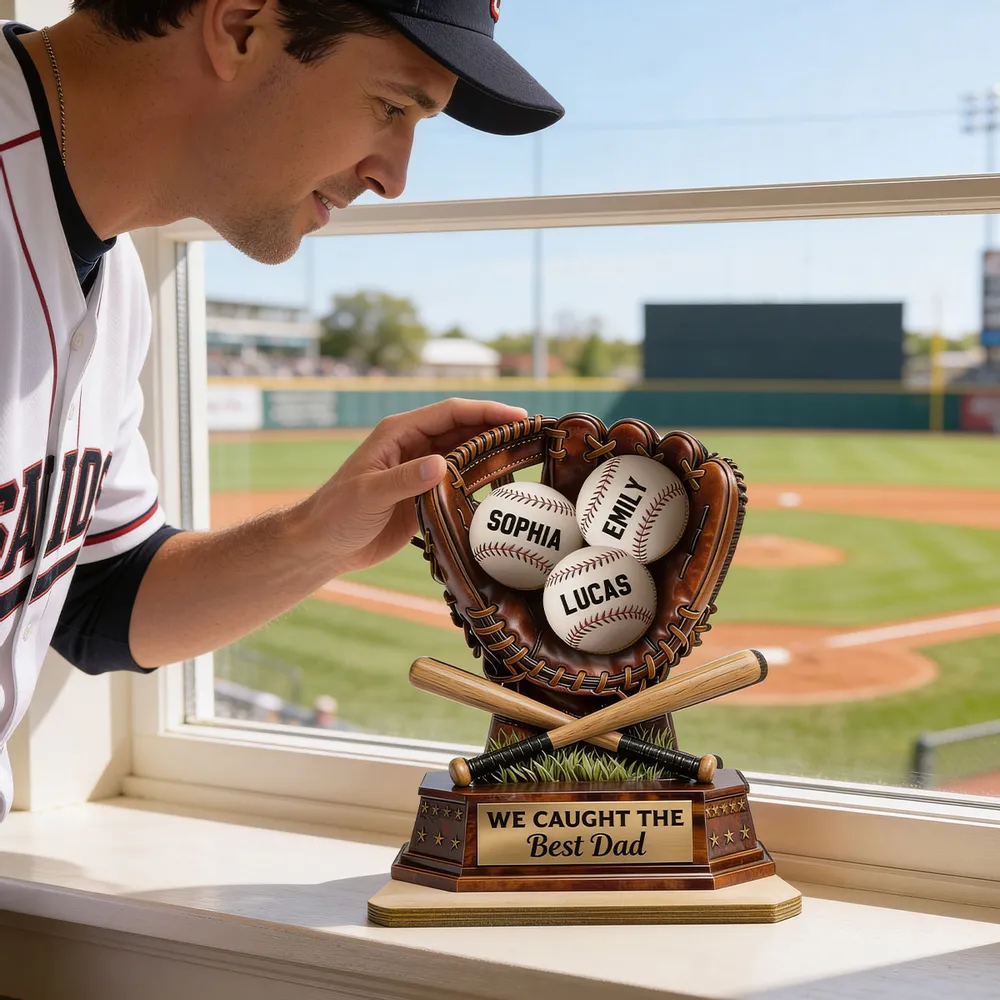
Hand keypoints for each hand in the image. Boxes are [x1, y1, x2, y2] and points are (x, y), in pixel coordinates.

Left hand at [297, 398, 527, 575]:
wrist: (324, 545)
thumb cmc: (337, 514)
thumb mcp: (368, 495)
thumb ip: (404, 479)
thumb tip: (442, 464)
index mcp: (399, 433)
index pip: (450, 413)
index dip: (485, 412)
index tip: (517, 416)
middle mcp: (414, 446)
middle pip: (464, 429)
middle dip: (497, 428)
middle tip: (532, 433)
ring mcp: (421, 470)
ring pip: (465, 453)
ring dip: (493, 453)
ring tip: (527, 454)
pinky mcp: (425, 494)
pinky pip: (460, 481)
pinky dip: (482, 480)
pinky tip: (503, 485)